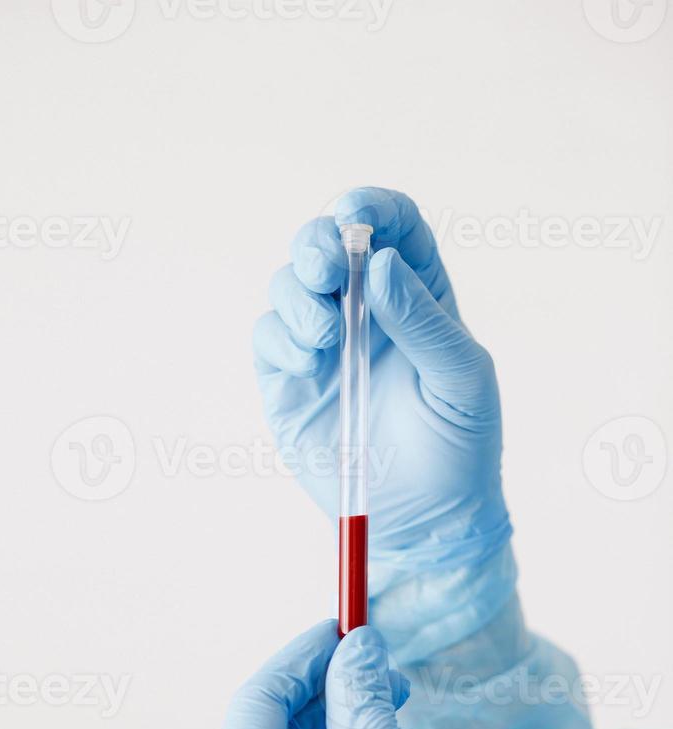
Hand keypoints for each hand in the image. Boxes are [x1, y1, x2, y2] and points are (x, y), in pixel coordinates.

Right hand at [254, 187, 509, 585]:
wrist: (422, 519)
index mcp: (416, 295)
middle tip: (325, 271)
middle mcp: (362, 310)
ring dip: (299, 297)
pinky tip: (309, 363)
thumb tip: (378, 265)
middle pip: (324, 244)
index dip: (370, 208)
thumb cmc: (458, 447)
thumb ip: (424, 322)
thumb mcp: (461, 380)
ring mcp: (321, 344)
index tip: (355, 216)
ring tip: (325, 339)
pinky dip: (281, 338)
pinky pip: (267, 335)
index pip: (391, 227)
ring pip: (288, 285)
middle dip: (316, 243)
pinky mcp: (287, 379)